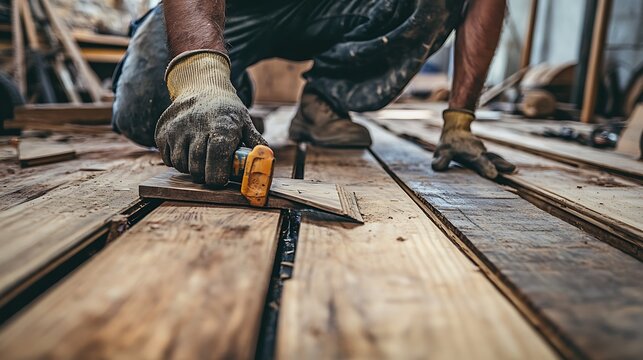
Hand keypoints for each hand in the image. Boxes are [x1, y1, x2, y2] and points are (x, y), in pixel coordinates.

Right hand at [155, 51, 265, 185]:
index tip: (220, 180)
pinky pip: (168, 159)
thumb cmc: (227, 111)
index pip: (217, 159)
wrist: (202, 87)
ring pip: (181, 165)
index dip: (218, 176)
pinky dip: (177, 161)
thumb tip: (266, 161)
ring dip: (191, 168)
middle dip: (206, 176)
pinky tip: (187, 151)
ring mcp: (177, 129)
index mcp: (221, 127)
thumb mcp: (245, 123)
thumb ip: (256, 144)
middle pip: (198, 168)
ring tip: (201, 159)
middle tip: (211, 171)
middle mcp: (197, 126)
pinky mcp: (163, 132)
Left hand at [431, 109, 514, 178]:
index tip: (493, 174)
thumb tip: (437, 168)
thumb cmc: (448, 143)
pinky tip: (511, 169)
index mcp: (469, 153)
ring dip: (504, 164)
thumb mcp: (441, 151)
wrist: (457, 128)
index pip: (478, 161)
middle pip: (491, 159)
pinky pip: (496, 158)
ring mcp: (484, 152)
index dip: (485, 167)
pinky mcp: (486, 154)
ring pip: (496, 158)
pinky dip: (503, 163)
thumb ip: (441, 159)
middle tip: (511, 170)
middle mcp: (479, 152)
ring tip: (514, 170)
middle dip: (500, 165)